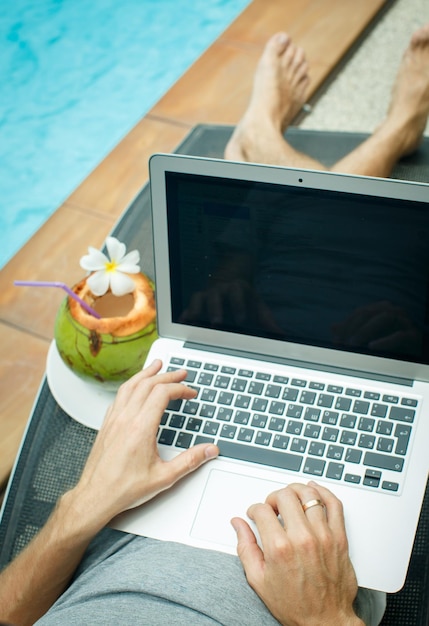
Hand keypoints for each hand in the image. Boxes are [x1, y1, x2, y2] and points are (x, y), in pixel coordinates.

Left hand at [70, 360, 218, 530]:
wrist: (95, 496)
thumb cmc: (123, 488)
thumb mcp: (164, 477)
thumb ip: (190, 461)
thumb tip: (209, 450)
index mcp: (141, 428)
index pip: (162, 394)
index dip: (180, 389)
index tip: (190, 393)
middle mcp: (126, 419)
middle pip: (148, 384)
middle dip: (167, 376)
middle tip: (181, 374)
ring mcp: (114, 420)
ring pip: (130, 386)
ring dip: (146, 374)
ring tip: (156, 366)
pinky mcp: (106, 424)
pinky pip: (119, 396)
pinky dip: (131, 385)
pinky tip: (135, 387)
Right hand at [181, 279, 281, 333]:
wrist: (231, 274)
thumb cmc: (244, 295)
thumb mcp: (256, 303)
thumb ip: (267, 319)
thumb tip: (281, 334)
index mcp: (237, 288)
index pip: (237, 294)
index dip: (239, 305)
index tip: (241, 319)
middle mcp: (221, 289)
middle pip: (216, 296)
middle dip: (215, 309)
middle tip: (216, 322)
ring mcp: (208, 293)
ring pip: (200, 298)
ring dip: (197, 309)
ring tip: (193, 321)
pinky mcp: (199, 298)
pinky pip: (190, 304)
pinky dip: (186, 312)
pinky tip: (182, 321)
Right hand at [231, 482, 363, 625]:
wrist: (325, 621)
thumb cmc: (295, 604)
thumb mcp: (258, 580)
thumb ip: (245, 547)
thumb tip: (238, 525)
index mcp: (279, 548)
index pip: (262, 510)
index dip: (254, 509)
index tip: (255, 514)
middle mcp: (302, 538)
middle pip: (285, 496)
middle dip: (273, 497)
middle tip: (272, 507)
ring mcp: (323, 536)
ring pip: (309, 494)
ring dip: (296, 490)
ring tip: (290, 497)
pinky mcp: (339, 538)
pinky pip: (334, 504)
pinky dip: (323, 492)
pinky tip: (314, 491)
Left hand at [332, 300, 420, 356]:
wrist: (419, 351)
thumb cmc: (393, 343)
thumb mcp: (369, 337)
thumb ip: (352, 331)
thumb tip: (332, 327)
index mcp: (383, 309)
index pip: (360, 312)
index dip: (346, 324)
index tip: (335, 339)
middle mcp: (394, 311)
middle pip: (369, 313)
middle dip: (352, 328)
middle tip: (341, 343)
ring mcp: (405, 322)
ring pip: (384, 318)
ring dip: (365, 331)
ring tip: (353, 344)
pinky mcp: (414, 335)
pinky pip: (400, 335)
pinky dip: (385, 341)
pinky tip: (372, 347)